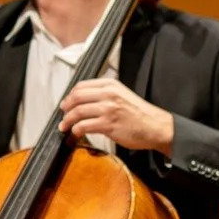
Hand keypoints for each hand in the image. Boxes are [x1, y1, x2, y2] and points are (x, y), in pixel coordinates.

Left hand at [58, 78, 175, 152]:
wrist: (155, 126)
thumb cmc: (139, 114)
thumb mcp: (122, 95)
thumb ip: (104, 94)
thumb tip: (83, 101)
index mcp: (111, 85)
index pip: (81, 86)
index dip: (70, 96)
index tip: (66, 103)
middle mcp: (109, 94)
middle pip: (76, 97)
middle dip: (66, 107)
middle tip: (63, 114)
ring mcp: (108, 109)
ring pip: (78, 112)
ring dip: (67, 120)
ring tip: (64, 126)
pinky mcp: (108, 124)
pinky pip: (84, 126)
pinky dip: (75, 131)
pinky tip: (75, 134)